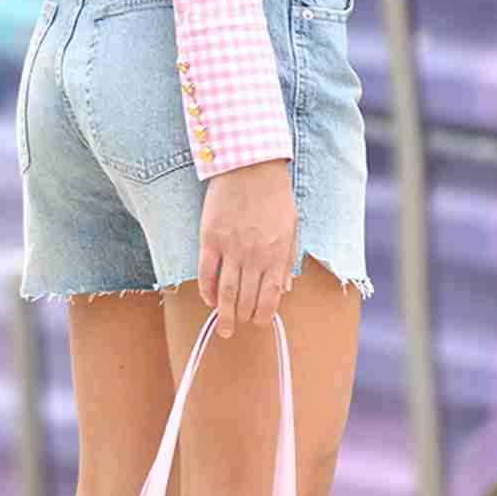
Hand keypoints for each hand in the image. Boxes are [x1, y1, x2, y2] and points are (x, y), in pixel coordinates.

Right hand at [198, 158, 296, 338]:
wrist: (249, 166)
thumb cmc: (274, 196)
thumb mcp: (291, 227)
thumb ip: (286, 259)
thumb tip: (284, 289)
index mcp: (276, 253)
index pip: (270, 296)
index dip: (264, 314)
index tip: (259, 322)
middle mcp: (253, 255)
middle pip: (246, 299)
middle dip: (244, 319)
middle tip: (238, 328)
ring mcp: (230, 248)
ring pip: (226, 292)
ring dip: (224, 314)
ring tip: (223, 329)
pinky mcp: (210, 238)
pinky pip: (206, 272)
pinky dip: (206, 290)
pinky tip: (208, 301)